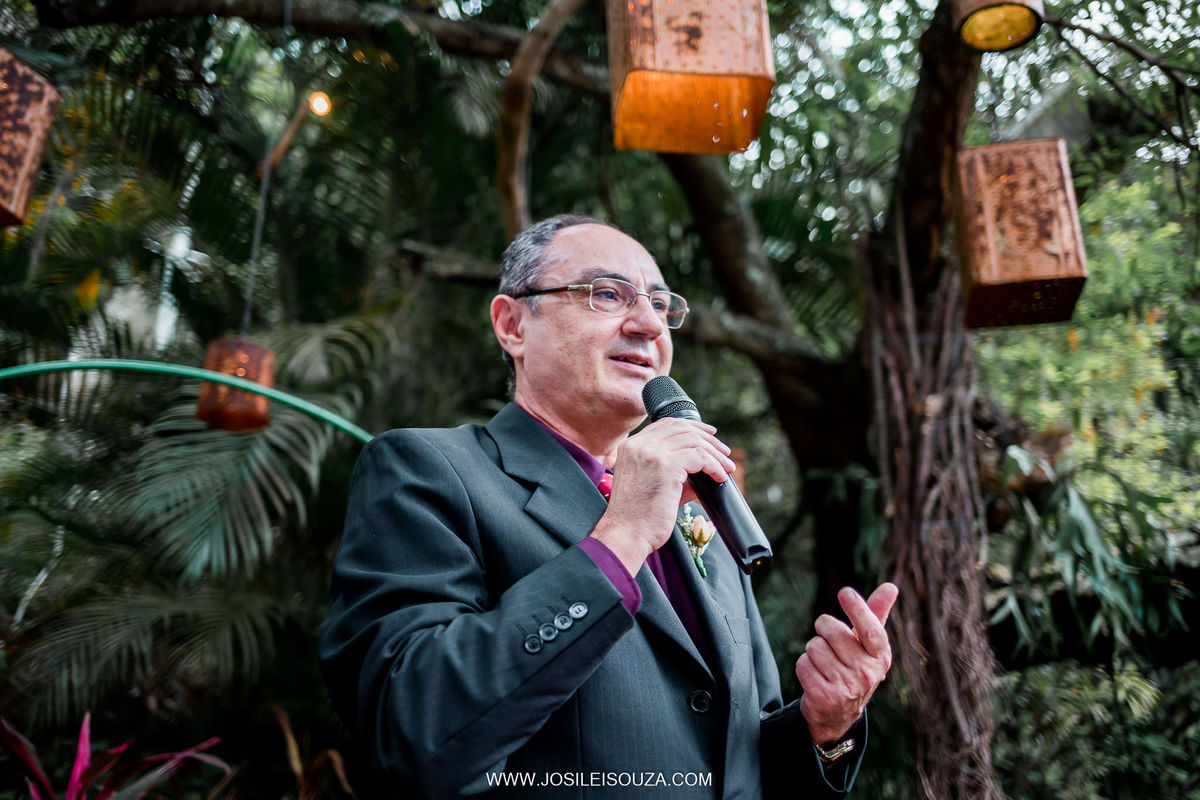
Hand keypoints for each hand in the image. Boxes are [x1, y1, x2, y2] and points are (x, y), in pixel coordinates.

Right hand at [589, 417, 734, 573]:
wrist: (627, 533)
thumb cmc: (638, 516)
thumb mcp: (651, 483)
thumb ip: (673, 470)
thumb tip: (704, 467)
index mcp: (631, 446)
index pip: (666, 424)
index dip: (692, 427)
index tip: (709, 435)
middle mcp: (639, 445)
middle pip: (682, 428)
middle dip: (708, 439)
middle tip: (724, 452)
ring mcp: (651, 453)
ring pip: (694, 441)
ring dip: (715, 454)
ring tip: (727, 467)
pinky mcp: (665, 466)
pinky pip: (700, 457)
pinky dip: (714, 466)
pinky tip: (719, 477)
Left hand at [795, 582, 897, 744]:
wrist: (839, 712)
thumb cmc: (853, 666)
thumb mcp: (867, 644)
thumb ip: (875, 614)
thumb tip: (891, 586)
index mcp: (880, 656)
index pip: (871, 629)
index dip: (858, 609)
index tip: (845, 592)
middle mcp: (867, 673)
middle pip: (832, 630)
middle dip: (824, 630)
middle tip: (830, 643)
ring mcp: (847, 687)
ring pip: (814, 646)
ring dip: (813, 651)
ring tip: (825, 665)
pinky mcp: (824, 697)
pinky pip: (802, 664)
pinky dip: (804, 666)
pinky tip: (816, 677)